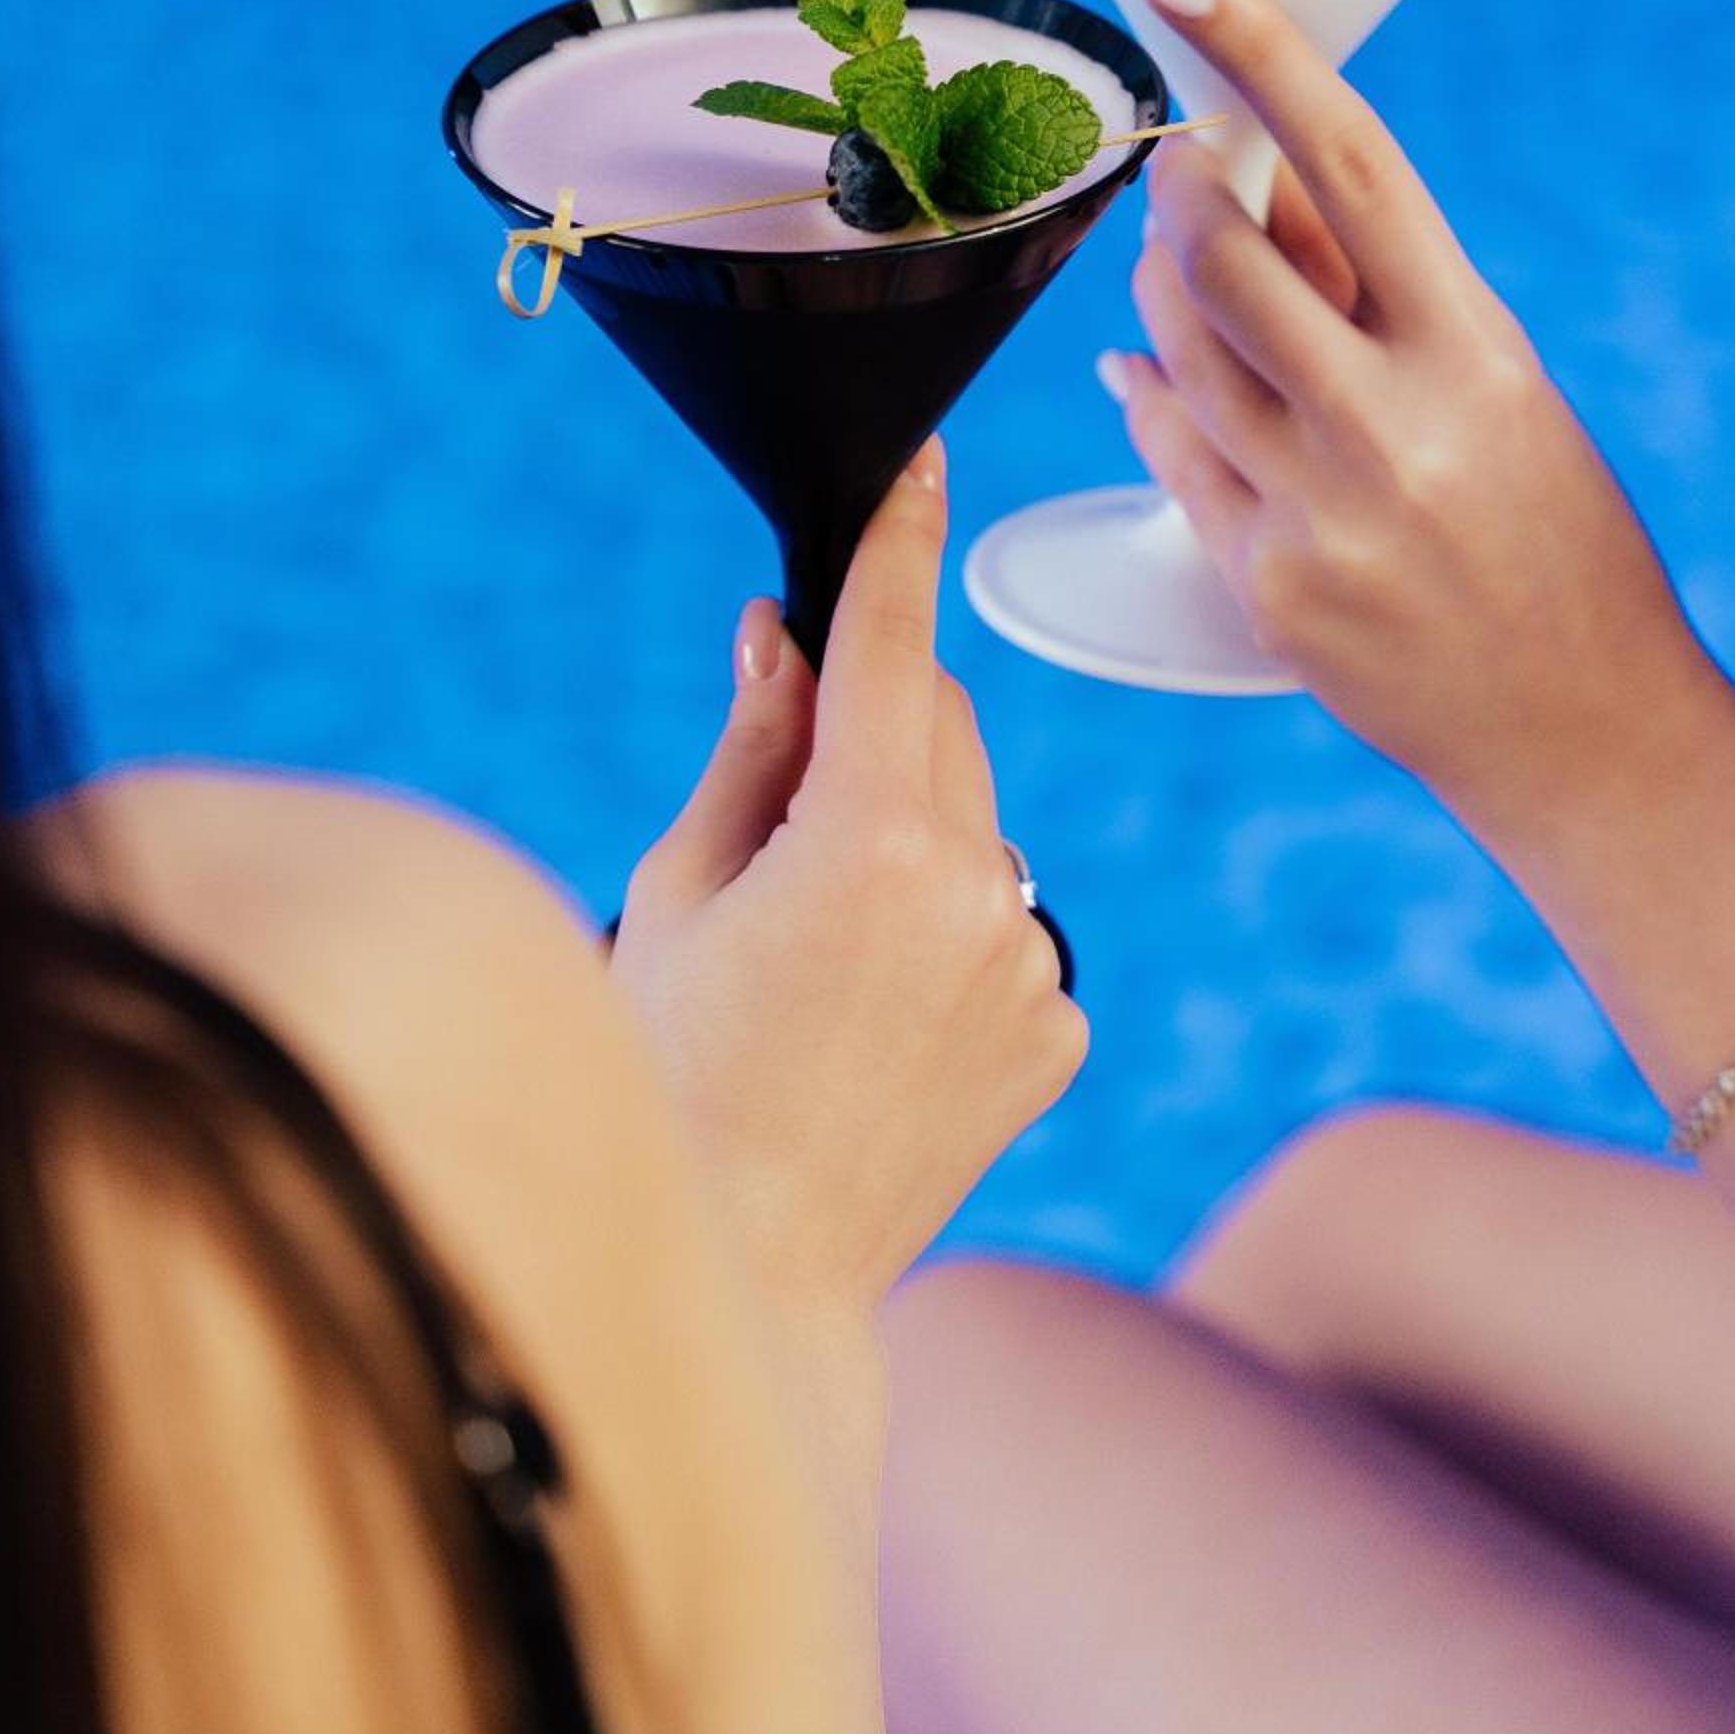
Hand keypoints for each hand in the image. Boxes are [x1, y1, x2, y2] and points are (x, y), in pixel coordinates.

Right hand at [611, 443, 1086, 1332]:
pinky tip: (876, 1019)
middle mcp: (980, 889)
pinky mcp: (1060, 1030)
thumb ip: (753, 748)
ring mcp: (1032, 966)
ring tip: (820, 962)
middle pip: (938, 730)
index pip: (893, 643)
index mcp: (869, 838)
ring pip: (976, 831)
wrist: (751, 1270)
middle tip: (777, 819)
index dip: (900, 540)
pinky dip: (953, 936)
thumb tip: (786, 635)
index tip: (923, 462)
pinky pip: (1007, 929)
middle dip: (871, 730)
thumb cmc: (674, 1070)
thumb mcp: (682, 889)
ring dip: (911, 841)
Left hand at [1106, 0, 1724, 830]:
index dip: (1258, 53)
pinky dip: (1147, 396)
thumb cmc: (1549, 529)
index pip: (1348, 160)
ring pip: (1176, 351)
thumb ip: (1381, 293)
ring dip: (1155, 288)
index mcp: (1473, 347)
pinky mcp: (1263, 586)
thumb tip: (1263, 179)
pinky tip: (1141, 374)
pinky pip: (1168, 452)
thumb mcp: (1498, 386)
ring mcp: (1320, 510)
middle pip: (1222, 255)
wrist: (1582, 726)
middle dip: (1177, 193)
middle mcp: (1392, 422)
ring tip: (1173, 266)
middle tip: (1173, 168)